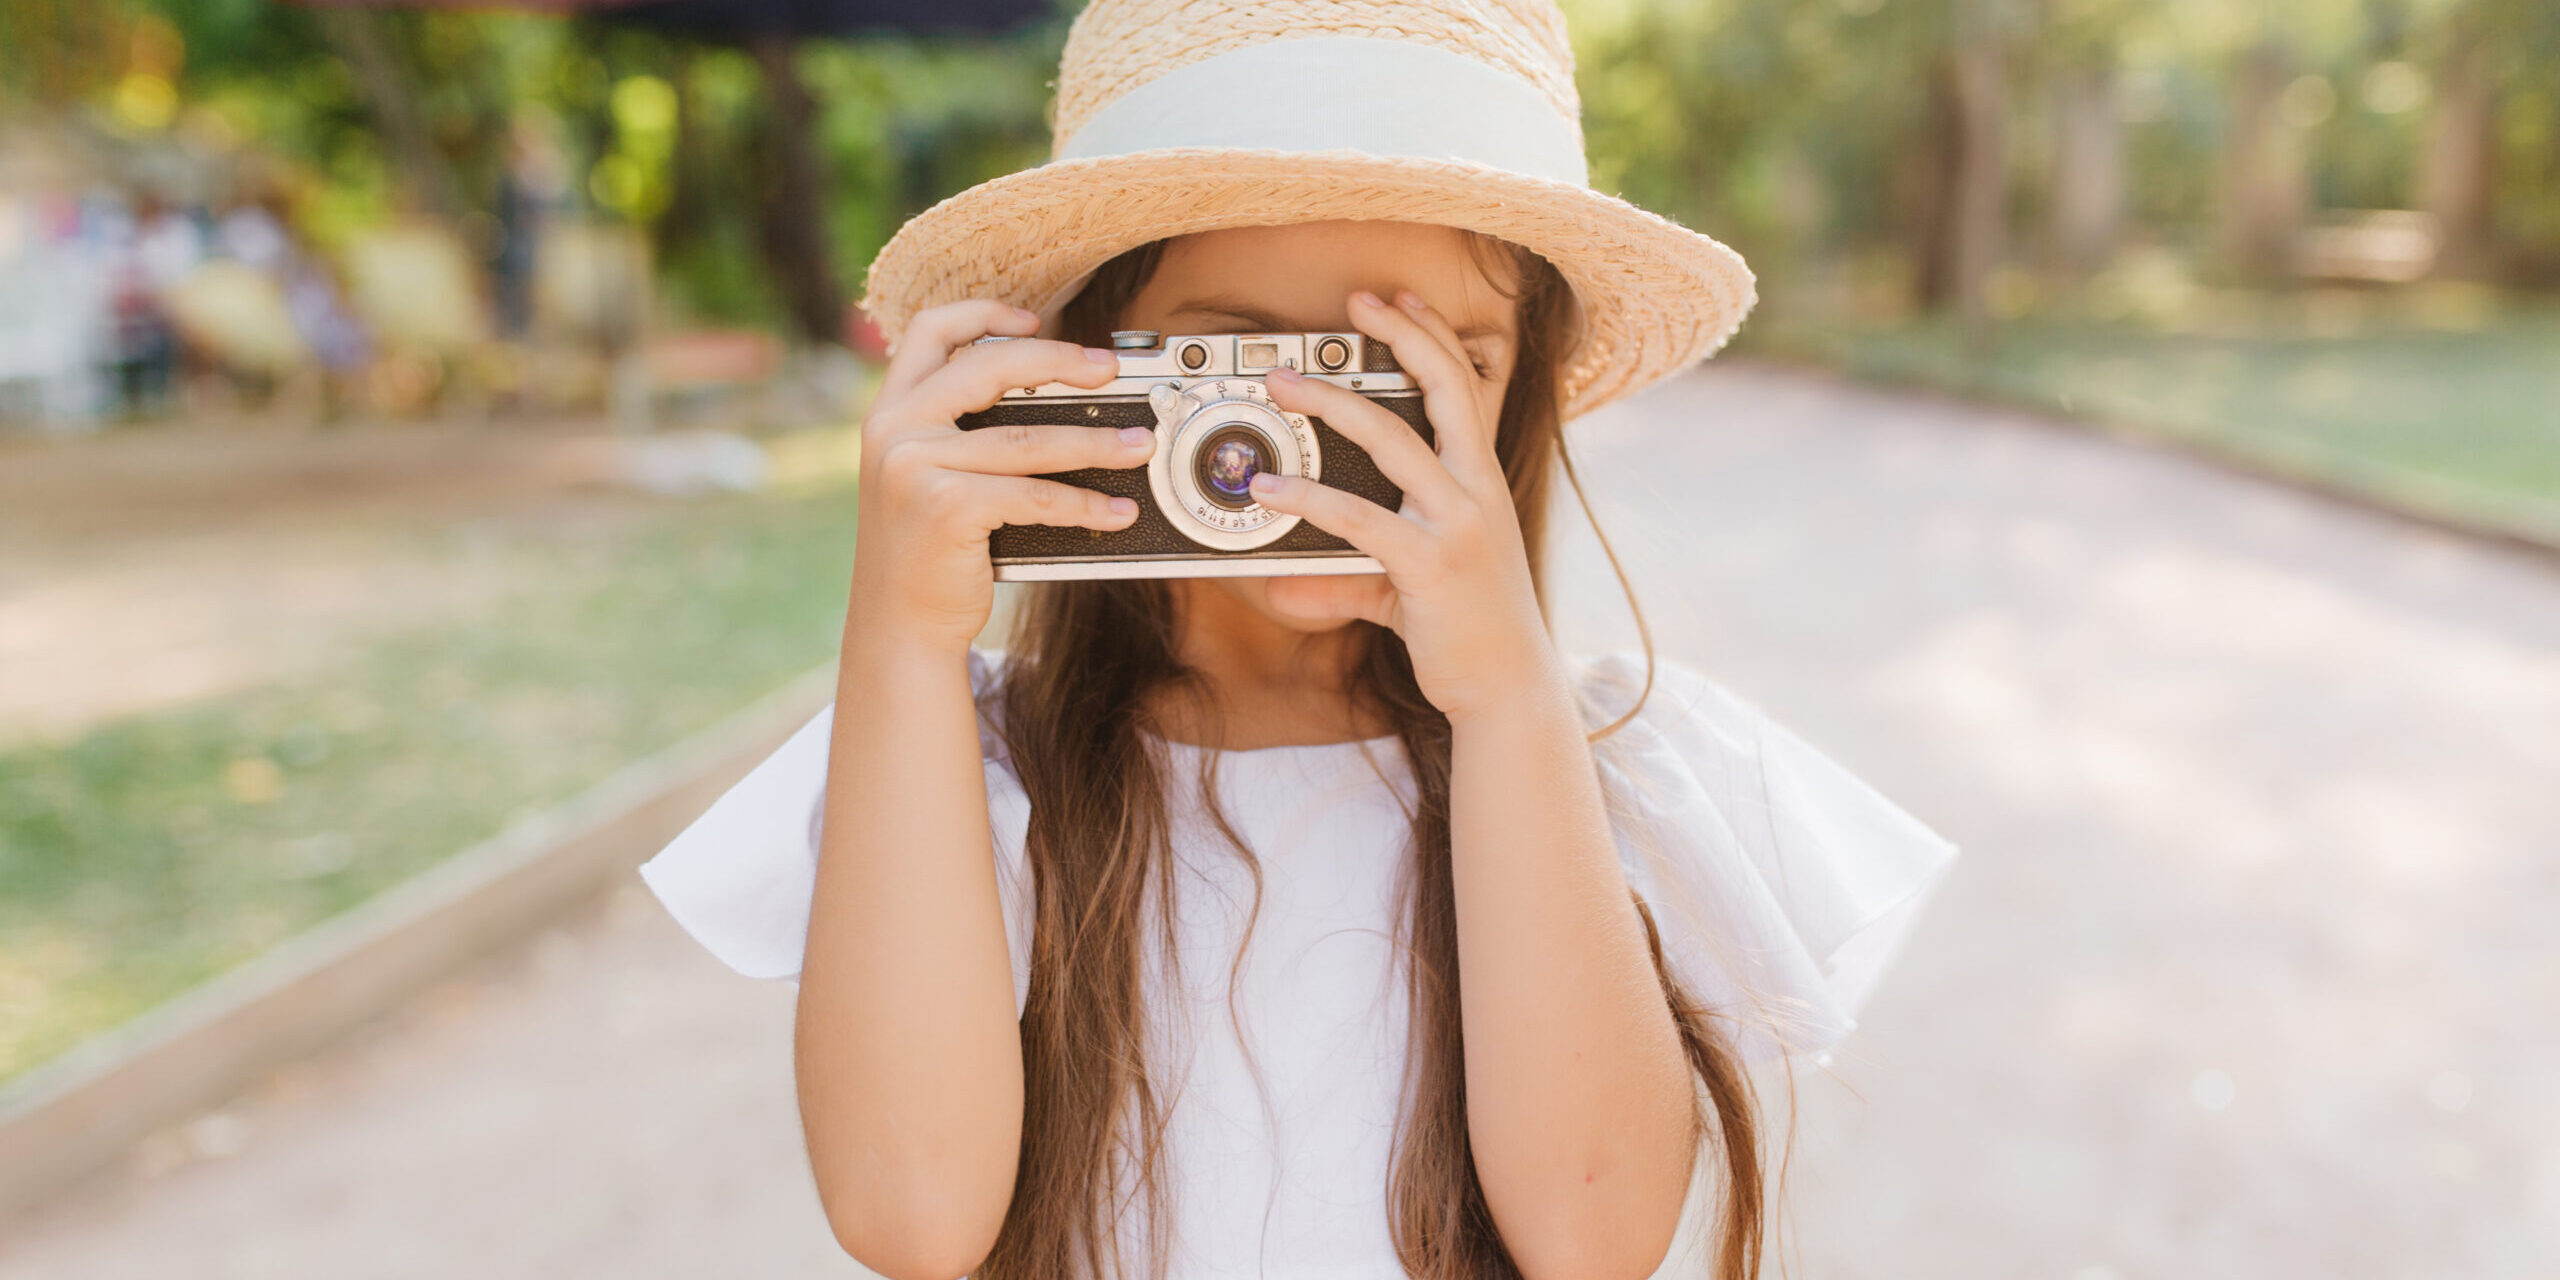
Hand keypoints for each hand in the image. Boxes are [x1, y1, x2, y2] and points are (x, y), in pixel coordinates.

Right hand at [849, 300, 1154, 655]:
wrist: (898, 625)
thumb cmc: (929, 551)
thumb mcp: (928, 476)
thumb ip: (961, 433)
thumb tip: (1060, 403)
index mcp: (890, 410)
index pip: (930, 330)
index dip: (985, 313)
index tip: (1036, 318)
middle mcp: (894, 429)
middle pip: (990, 365)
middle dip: (1060, 361)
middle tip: (1109, 369)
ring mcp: (915, 466)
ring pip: (1028, 439)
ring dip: (1096, 442)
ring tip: (1139, 445)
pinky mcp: (946, 507)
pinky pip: (1035, 496)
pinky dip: (1085, 505)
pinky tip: (1116, 513)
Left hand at [1251, 290, 1564, 722]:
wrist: (1508, 686)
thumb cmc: (1468, 630)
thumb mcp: (1411, 587)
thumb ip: (1354, 574)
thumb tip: (1285, 582)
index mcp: (1481, 481)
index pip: (1464, 387)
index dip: (1432, 336)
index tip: (1398, 299)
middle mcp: (1476, 491)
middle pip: (1441, 389)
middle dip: (1398, 338)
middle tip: (1351, 304)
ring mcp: (1457, 524)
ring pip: (1391, 440)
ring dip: (1330, 404)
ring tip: (1281, 386)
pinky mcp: (1429, 564)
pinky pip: (1359, 518)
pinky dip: (1307, 498)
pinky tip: (1268, 488)